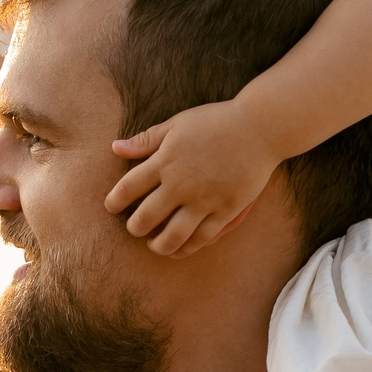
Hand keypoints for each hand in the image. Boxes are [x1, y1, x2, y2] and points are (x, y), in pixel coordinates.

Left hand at [104, 99, 280, 257]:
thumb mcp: (177, 124)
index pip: (128, 188)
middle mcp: (181, 184)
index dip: (114, 201)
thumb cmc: (216, 121)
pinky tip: (179, 249)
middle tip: (134, 229)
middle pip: (146, 218)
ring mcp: (204, 200)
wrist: (260, 127)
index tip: (111, 207)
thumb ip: (146, 140)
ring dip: (159, 245)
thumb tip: (115, 148)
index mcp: (165, 161)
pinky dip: (187, 247)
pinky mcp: (226, 210)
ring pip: (173, 236)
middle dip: (135, 228)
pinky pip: (202, 237)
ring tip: (154, 245)